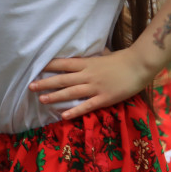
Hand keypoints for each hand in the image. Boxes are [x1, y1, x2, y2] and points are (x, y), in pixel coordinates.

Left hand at [28, 50, 151, 120]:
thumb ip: (94, 58)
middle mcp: (88, 75)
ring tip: (41, 100)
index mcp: (88, 63)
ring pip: (71, 92)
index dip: (49, 66)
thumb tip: (87, 55)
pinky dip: (75, 111)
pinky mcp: (104, 98)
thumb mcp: (105, 55)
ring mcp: (95, 87)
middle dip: (46, 82)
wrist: (139, 65)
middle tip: (30, 86)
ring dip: (55, 96)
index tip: (36, 67)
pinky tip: (63, 115)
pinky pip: (87, 105)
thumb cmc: (123, 59)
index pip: (64, 63)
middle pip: (63, 79)